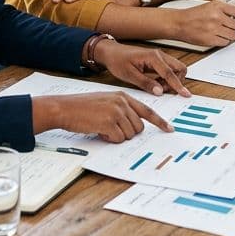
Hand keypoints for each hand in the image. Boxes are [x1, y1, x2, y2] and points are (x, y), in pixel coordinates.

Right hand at [33, 92, 170, 142]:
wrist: (64, 108)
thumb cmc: (82, 107)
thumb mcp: (105, 101)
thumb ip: (122, 109)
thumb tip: (134, 126)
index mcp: (123, 96)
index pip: (147, 110)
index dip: (160, 122)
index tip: (170, 129)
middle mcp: (122, 102)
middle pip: (138, 127)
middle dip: (128, 133)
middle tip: (112, 130)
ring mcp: (116, 112)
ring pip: (129, 134)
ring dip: (117, 136)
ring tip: (102, 128)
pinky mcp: (109, 122)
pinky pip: (118, 139)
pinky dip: (109, 139)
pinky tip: (99, 131)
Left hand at [94, 39, 190, 96]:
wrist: (111, 53)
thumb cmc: (118, 61)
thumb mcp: (129, 75)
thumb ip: (146, 83)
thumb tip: (159, 91)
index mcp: (153, 57)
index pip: (169, 73)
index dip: (178, 85)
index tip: (185, 94)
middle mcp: (159, 55)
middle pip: (179, 68)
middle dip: (176, 81)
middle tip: (163, 90)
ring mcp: (159, 57)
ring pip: (176, 69)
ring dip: (171, 80)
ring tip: (157, 87)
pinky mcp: (158, 60)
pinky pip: (169, 69)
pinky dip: (167, 78)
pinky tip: (156, 83)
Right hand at [169, 1, 234, 46]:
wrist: (179, 22)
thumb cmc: (195, 14)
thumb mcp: (212, 6)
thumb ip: (229, 10)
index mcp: (218, 6)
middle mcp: (217, 16)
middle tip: (227, 26)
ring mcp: (213, 28)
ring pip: (233, 36)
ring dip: (229, 35)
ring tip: (220, 31)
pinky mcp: (209, 39)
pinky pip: (225, 42)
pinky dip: (222, 41)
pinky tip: (216, 36)